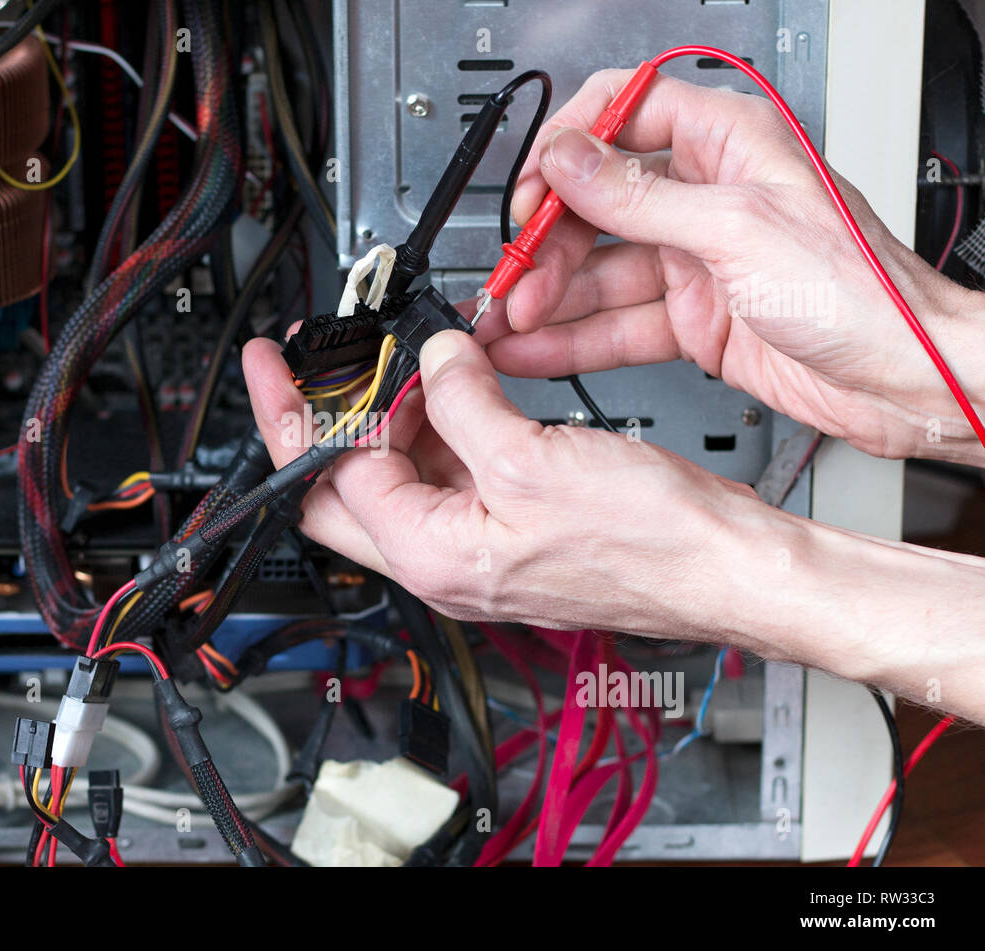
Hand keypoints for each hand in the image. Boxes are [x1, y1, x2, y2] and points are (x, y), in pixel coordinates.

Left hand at [242, 329, 755, 638]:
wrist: (728, 565)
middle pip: (346, 485)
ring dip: (394, 409)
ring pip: (402, 471)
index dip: (299, 412)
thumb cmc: (651, 545)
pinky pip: (456, 467)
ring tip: (400, 353)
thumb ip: (461, 401)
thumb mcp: (532, 459)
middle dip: (326, 415)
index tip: (275, 364)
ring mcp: (478, 542)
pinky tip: (458, 378)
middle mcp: (445, 558)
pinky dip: (447, 418)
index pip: (326, 480)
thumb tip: (427, 361)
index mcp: (431, 555)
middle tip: (316, 359)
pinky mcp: (513, 524)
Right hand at [481, 69, 984, 464]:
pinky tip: (536, 347)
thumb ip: (642, 197)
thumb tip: (569, 159)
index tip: (532, 190)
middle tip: (513, 278)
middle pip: (596, 203)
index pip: (623, 113)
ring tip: (507, 321)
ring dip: (550, 297)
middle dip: (547, 243)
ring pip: (600, 270)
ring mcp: (696, 260)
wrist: (902, 379)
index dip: (568, 147)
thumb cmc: (860, 291)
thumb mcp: (736, 228)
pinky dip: (574, 338)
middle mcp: (706, 196)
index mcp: (727, 143)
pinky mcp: (694, 319)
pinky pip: (618, 323)